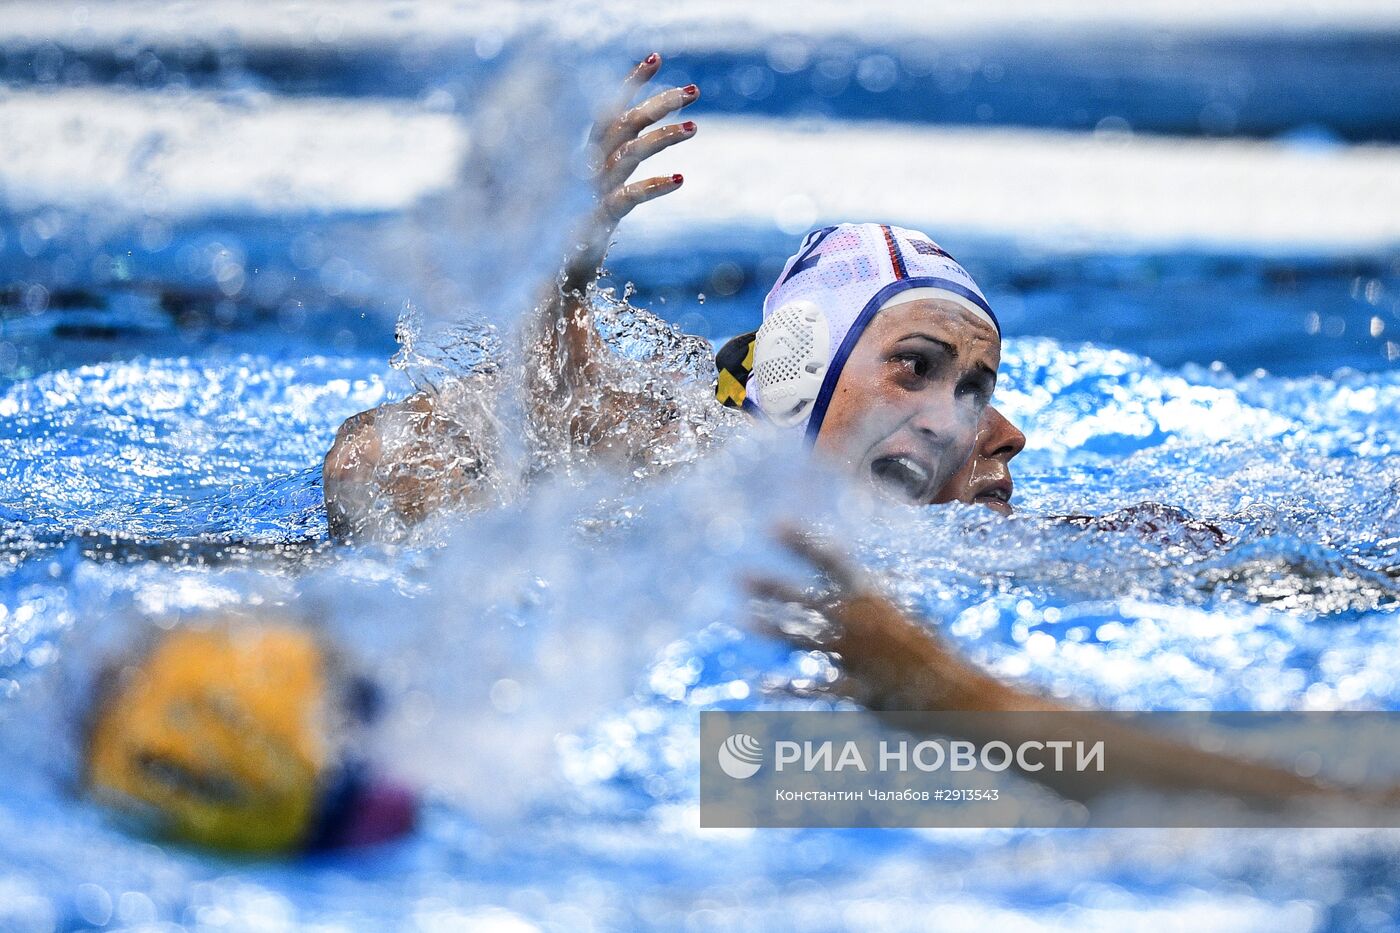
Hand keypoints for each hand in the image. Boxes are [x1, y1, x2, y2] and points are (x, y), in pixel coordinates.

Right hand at [563, 52, 698, 291]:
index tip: (656, 58)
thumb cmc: (576, 240)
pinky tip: (679, 181)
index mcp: (586, 159)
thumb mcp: (599, 196)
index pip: (608, 110)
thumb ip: (616, 167)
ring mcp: (591, 192)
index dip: (630, 83)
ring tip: (694, 126)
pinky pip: (627, 196)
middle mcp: (588, 169)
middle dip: (657, 102)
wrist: (553, 278)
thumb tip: (645, 146)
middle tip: (693, 90)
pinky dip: (653, 186)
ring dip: (662, 135)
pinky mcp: (597, 219)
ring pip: (629, 151)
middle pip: (623, 123)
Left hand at [746, 526, 1055, 711]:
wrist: (964, 696)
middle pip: (808, 600)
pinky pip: (815, 688)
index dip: (803, 542)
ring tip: (741, 616)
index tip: (775, 524)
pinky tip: (761, 684)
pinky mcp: (857, 691)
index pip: (834, 561)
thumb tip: (878, 575)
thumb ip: (887, 595)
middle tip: (738, 575)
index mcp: (876, 599)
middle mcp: (862, 624)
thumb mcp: (913, 616)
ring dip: (771, 627)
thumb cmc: (937, 654)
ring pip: (804, 639)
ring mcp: (857, 658)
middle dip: (773, 587)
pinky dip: (787, 687)